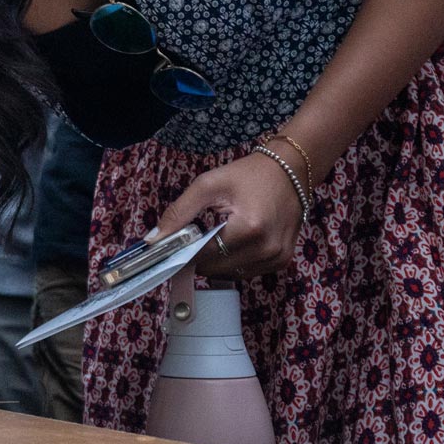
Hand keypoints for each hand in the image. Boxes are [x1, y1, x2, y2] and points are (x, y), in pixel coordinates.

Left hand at [161, 152, 306, 278]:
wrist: (290, 169)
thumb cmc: (247, 175)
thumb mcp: (208, 185)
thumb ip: (178, 213)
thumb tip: (153, 240)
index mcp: (249, 229)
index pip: (204, 256)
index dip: (183, 254)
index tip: (170, 248)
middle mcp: (267, 249)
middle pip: (217, 269)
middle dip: (199, 259)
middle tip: (190, 241)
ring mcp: (278, 257)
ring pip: (232, 274)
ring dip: (216, 262)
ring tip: (212, 238)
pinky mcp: (283, 260)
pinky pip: (248, 272)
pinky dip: (234, 263)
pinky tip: (230, 244)